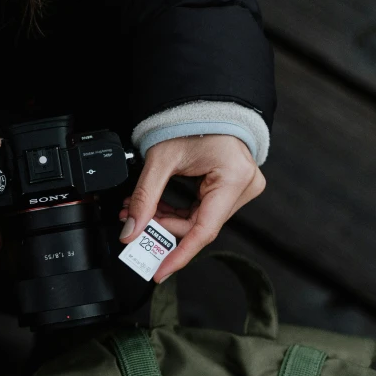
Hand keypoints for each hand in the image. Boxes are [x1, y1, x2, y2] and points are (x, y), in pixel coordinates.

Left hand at [119, 135, 264, 281]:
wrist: (205, 104)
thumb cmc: (191, 121)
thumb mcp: (160, 160)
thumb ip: (144, 198)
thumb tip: (131, 230)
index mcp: (233, 177)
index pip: (204, 230)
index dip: (179, 254)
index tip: (159, 271)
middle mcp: (244, 186)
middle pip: (198, 226)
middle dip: (162, 229)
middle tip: (131, 225)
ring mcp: (240, 188)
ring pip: (197, 221)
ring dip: (166, 221)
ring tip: (136, 213)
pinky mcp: (231, 189)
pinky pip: (201, 211)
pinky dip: (176, 213)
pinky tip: (155, 209)